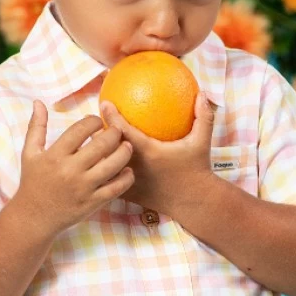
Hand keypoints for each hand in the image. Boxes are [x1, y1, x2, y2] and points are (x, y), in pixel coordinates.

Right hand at [14, 100, 133, 236]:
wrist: (33, 217)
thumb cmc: (32, 182)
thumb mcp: (29, 153)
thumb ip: (36, 127)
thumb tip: (39, 102)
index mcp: (55, 155)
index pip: (80, 129)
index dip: (93, 121)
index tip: (97, 121)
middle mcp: (70, 170)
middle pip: (102, 145)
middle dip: (114, 133)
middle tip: (117, 130)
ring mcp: (83, 187)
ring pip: (113, 165)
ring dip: (124, 152)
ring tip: (126, 146)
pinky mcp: (93, 202)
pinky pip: (116, 188)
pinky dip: (126, 178)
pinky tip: (128, 170)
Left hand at [99, 91, 215, 218]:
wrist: (196, 202)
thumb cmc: (197, 169)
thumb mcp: (202, 142)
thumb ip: (203, 116)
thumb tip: (202, 94)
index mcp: (149, 151)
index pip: (124, 130)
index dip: (111, 115)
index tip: (105, 103)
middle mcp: (136, 167)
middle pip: (107, 148)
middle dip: (98, 135)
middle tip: (94, 123)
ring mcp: (131, 182)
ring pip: (105, 166)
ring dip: (99, 155)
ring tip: (92, 143)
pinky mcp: (130, 195)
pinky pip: (111, 182)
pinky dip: (105, 173)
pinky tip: (101, 164)